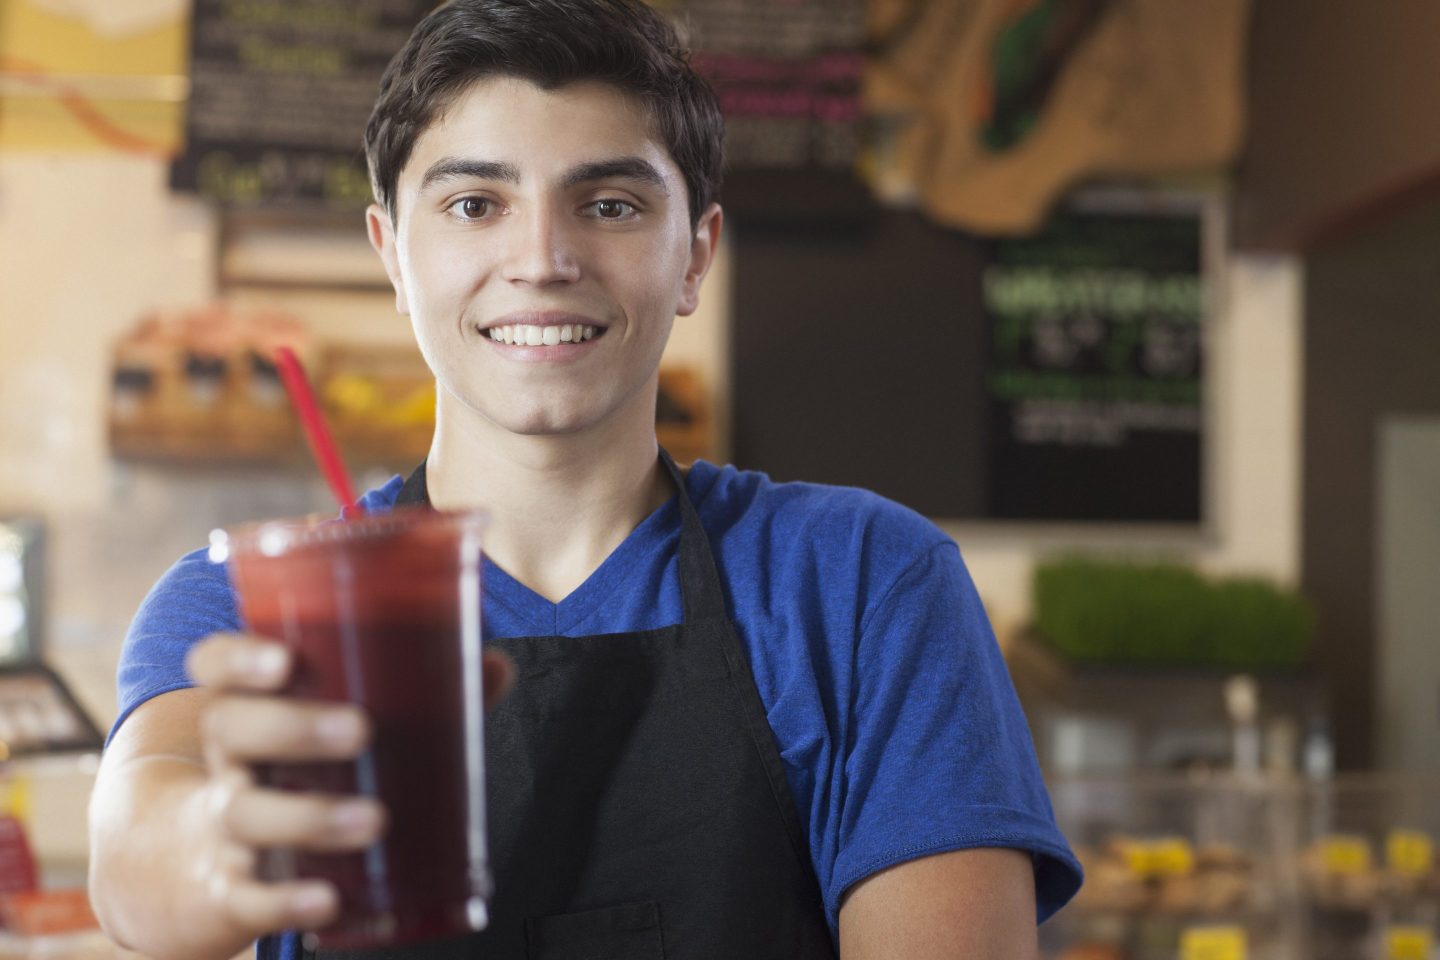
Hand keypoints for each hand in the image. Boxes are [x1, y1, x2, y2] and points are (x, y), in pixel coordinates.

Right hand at [183, 633, 514, 941]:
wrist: (214, 868)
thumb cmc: (303, 773)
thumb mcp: (338, 729)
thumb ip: (420, 696)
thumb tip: (495, 666)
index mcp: (251, 706)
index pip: (216, 663)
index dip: (237, 659)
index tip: (282, 659)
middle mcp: (230, 760)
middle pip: (232, 729)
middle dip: (292, 727)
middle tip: (361, 731)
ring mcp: (227, 826)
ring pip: (247, 814)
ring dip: (310, 817)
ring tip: (374, 820)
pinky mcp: (234, 890)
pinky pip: (251, 897)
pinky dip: (287, 901)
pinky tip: (327, 899)